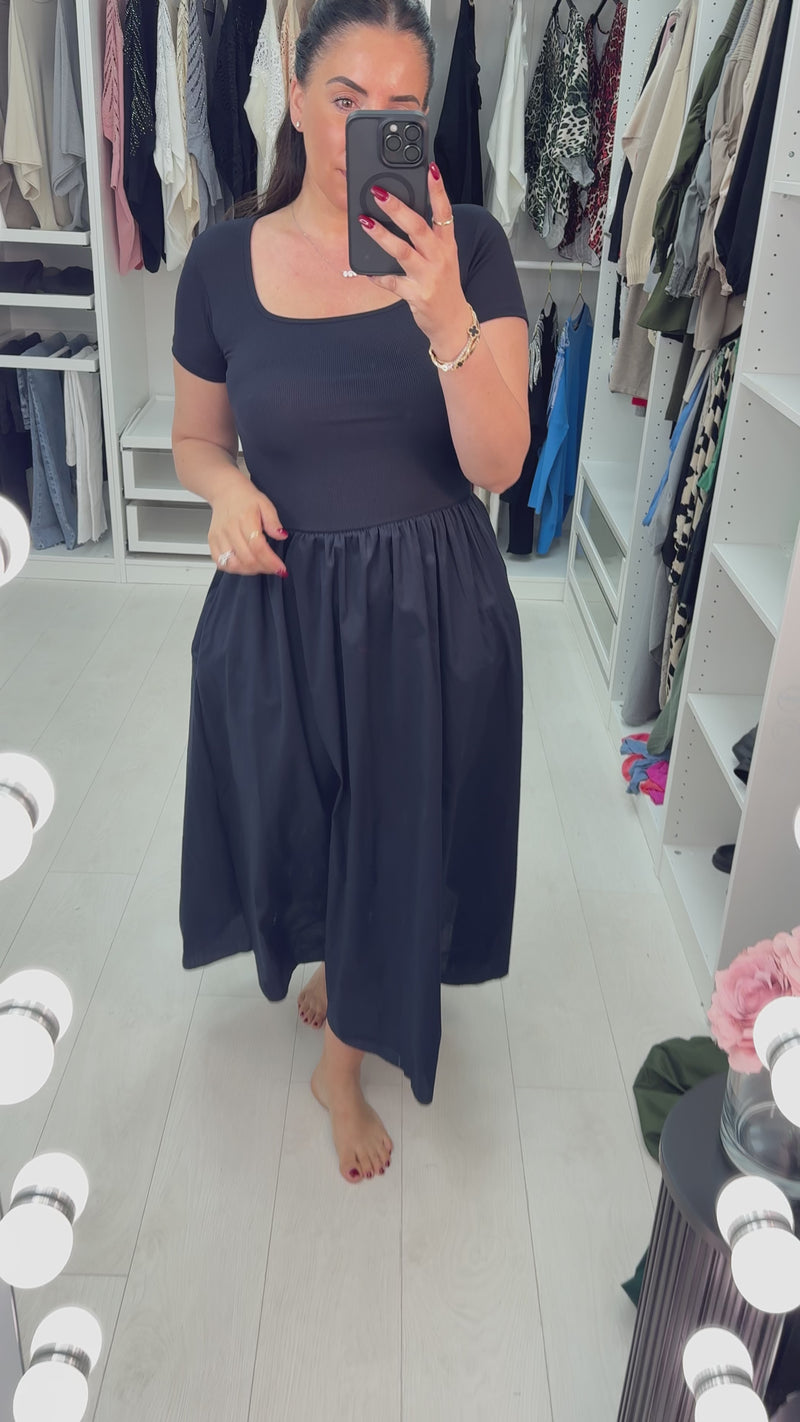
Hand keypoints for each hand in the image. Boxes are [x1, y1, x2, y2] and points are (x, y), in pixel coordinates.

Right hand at [209, 474, 288, 576]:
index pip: (258, 547)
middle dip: (263, 568)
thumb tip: (281, 535)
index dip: (270, 561)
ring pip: (233, 564)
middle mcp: (230, 529)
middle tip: (273, 568)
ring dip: (249, 570)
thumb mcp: (265, 504)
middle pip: (246, 558)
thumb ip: (273, 522)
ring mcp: (219, 537)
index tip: (280, 568)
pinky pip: (221, 563)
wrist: (225, 491)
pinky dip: (234, 569)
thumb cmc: (245, 498)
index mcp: (245, 518)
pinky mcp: (212, 542)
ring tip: (260, 566)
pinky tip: (244, 565)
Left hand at [361, 164, 473, 359]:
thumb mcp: (445, 258)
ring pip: (402, 251)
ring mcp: (428, 277)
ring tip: (365, 222)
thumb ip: (429, 238)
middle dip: (398, 208)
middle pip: (418, 227)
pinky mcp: (417, 295)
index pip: (444, 211)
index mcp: (447, 244)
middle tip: (379, 193)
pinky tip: (365, 270)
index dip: (438, 189)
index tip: (430, 168)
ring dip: (382, 236)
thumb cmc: (445, 286)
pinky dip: (377, 276)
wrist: (453, 322)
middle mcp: (439, 258)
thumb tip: (403, 215)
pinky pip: (392, 282)